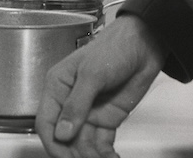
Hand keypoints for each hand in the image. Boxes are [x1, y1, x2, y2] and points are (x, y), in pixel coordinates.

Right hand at [35, 15, 165, 157]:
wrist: (145, 46)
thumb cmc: (115, 47)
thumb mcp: (92, 74)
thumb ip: (76, 104)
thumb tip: (63, 132)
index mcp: (58, 86)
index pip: (46, 122)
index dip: (53, 143)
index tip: (64, 157)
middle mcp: (70, 102)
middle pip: (65, 138)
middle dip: (74, 154)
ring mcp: (89, 112)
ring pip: (83, 144)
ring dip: (91, 156)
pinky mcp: (106, 119)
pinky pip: (101, 144)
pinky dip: (105, 155)